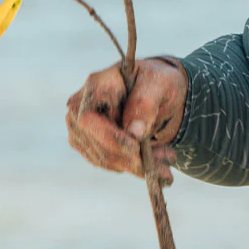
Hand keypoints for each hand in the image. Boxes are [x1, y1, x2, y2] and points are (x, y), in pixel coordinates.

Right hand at [65, 58, 186, 183]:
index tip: (137, 148)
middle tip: (167, 163)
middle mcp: (81, 107)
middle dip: (131, 159)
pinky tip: (156, 162)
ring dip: (137, 165)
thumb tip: (134, 133)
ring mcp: (82, 128)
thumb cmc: (156, 82)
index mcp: (95, 85)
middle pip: (96, 144)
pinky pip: (108, 164)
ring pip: (103, 159)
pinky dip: (133, 167)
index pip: (88, 119)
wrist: (157, 91)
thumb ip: (146, 103)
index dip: (110, 137)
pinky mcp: (89, 144)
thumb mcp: (159, 83)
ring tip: (167, 159)